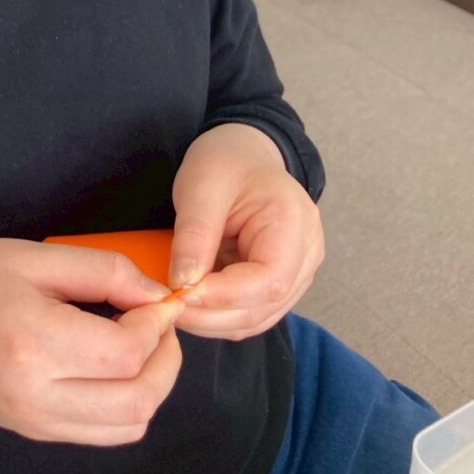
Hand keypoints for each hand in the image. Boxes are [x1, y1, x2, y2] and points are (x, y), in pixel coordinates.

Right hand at [0, 238, 184, 445]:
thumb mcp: (33, 256)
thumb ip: (102, 271)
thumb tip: (156, 293)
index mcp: (31, 340)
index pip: (124, 352)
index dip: (157, 323)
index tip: (159, 296)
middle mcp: (34, 393)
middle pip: (137, 400)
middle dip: (167, 359)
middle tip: (160, 321)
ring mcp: (35, 421)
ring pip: (128, 425)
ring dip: (153, 384)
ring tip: (140, 341)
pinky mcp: (37, 432)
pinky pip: (105, 432)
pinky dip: (128, 402)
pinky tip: (116, 363)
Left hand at [168, 123, 323, 340]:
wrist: (244, 153)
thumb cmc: (227, 162)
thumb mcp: (201, 187)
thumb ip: (195, 235)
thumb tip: (183, 284)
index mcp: (294, 222)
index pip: (268, 280)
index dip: (223, 296)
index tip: (180, 294)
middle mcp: (307, 254)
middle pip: (263, 306)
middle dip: (211, 314)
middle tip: (167, 305)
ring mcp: (298, 272)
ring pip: (256, 317)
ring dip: (212, 320)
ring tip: (175, 302)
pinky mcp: (280, 282)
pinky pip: (251, 311)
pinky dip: (219, 313)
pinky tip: (192, 299)